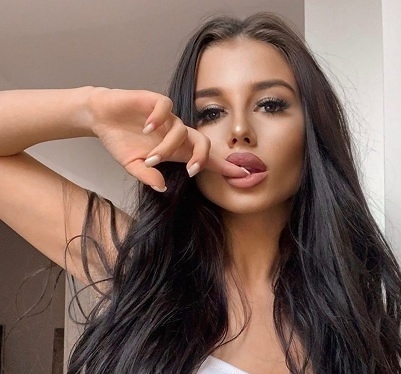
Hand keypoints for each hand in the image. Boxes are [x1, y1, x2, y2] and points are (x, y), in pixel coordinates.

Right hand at [87, 87, 247, 189]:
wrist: (100, 117)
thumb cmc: (120, 141)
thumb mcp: (133, 165)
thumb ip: (148, 177)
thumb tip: (163, 187)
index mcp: (176, 150)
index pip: (205, 159)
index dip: (224, 167)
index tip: (243, 176)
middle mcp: (175, 133)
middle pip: (203, 142)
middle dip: (202, 157)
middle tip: (191, 171)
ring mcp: (166, 118)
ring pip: (181, 130)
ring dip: (168, 147)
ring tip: (152, 158)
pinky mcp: (152, 101)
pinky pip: (165, 106)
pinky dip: (159, 117)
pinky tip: (148, 128)